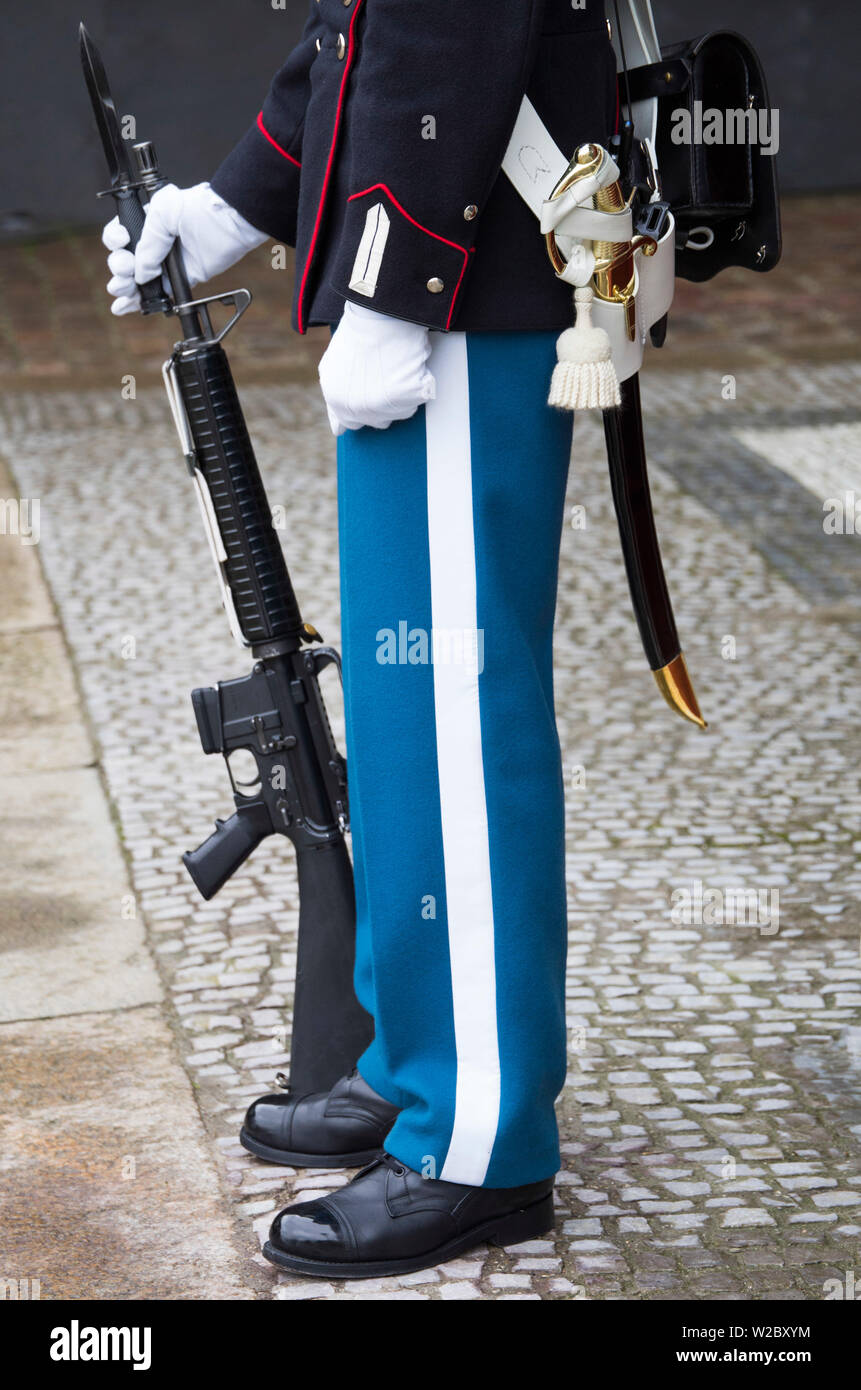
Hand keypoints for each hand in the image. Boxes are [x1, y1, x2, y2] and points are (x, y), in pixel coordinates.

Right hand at [103, 182, 266, 315]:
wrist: (229, 223)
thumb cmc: (199, 209)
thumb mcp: (164, 213)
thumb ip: (148, 244)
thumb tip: (142, 274)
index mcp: (144, 222)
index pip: (118, 235)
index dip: (115, 242)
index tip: (123, 242)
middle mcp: (152, 244)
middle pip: (122, 260)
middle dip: (119, 267)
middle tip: (129, 269)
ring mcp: (164, 264)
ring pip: (134, 280)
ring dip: (123, 286)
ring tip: (125, 288)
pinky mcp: (178, 280)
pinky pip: (155, 294)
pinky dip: (137, 302)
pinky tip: (124, 307)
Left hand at [318, 302, 435, 434]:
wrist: (379, 312)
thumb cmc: (359, 334)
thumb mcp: (334, 368)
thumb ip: (336, 400)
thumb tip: (339, 429)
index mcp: (338, 403)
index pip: (353, 423)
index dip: (364, 405)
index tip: (372, 390)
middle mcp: (358, 409)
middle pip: (380, 420)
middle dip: (385, 401)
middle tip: (387, 373)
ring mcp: (383, 404)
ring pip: (402, 411)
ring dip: (403, 392)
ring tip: (397, 364)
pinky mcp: (406, 396)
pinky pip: (420, 397)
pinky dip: (420, 381)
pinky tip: (410, 362)